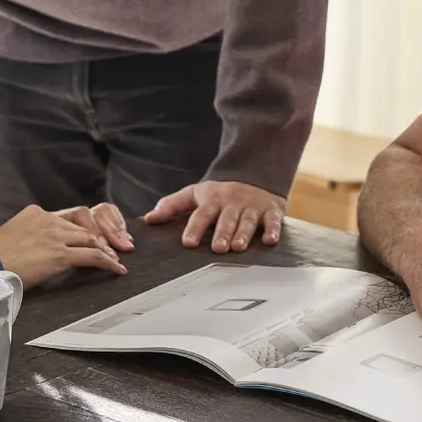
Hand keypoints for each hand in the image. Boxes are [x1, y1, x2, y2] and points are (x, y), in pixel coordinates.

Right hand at [0, 204, 126, 287]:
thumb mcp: (11, 237)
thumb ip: (29, 237)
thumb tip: (37, 250)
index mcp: (36, 213)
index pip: (69, 218)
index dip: (85, 228)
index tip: (94, 237)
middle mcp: (48, 219)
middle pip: (84, 226)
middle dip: (100, 237)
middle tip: (113, 248)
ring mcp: (55, 236)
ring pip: (91, 240)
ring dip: (106, 251)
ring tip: (115, 260)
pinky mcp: (59, 254)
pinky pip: (92, 256)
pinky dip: (107, 262)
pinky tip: (116, 269)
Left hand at [144, 181, 285, 253]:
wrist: (255, 174)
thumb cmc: (221, 192)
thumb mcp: (195, 193)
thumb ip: (172, 205)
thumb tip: (148, 219)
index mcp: (213, 199)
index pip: (201, 214)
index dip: (195, 228)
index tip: (188, 243)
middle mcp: (232, 202)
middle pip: (226, 218)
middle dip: (222, 232)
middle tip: (218, 248)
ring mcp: (252, 206)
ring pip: (248, 220)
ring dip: (243, 234)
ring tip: (237, 248)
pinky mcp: (271, 210)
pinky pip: (273, 220)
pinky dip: (273, 230)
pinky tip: (270, 241)